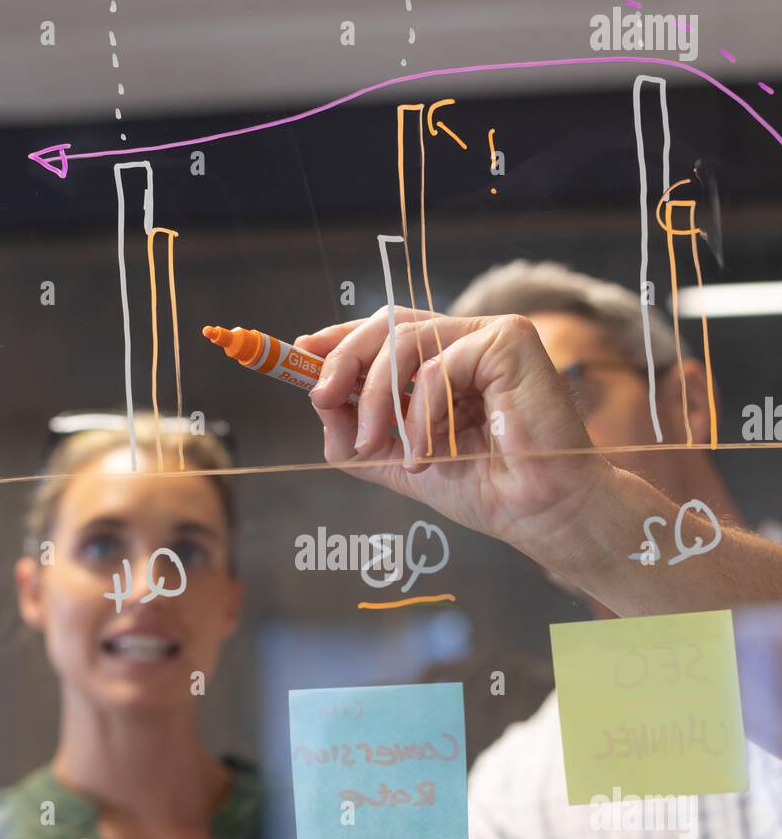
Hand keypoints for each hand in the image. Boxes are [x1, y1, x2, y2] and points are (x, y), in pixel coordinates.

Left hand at [297, 309, 612, 580]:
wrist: (539, 514)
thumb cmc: (485, 488)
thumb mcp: (401, 462)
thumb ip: (359, 435)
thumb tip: (321, 401)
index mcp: (445, 360)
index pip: (385, 331)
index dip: (339, 339)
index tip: (299, 354)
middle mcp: (468, 339)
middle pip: (388, 324)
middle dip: (345, 361)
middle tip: (322, 399)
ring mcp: (491, 334)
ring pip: (407, 342)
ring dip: (380, 400)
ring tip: (381, 448)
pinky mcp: (510, 341)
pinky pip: (440, 365)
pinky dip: (422, 413)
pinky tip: (428, 455)